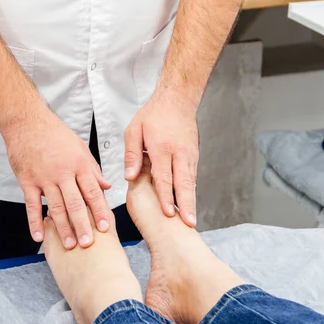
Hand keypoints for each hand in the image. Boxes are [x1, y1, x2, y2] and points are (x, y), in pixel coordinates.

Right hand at [3, 106, 110, 248]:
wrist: (27, 122)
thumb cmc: (55, 133)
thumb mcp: (80, 147)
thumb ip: (93, 169)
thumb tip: (107, 186)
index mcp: (79, 164)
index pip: (92, 191)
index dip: (99, 210)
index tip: (105, 227)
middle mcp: (63, 172)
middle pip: (75, 203)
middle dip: (83, 225)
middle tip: (89, 244)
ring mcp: (44, 177)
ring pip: (56, 207)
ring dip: (63, 228)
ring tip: (70, 245)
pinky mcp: (27, 180)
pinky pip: (31, 205)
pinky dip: (35, 222)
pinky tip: (38, 237)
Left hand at [124, 91, 198, 226]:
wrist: (177, 100)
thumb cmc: (153, 115)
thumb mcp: (134, 130)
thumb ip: (132, 154)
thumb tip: (129, 177)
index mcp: (162, 147)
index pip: (164, 176)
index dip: (166, 196)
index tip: (168, 212)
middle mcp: (179, 152)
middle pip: (183, 183)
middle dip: (186, 204)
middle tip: (188, 223)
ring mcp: (189, 154)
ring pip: (191, 181)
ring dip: (192, 201)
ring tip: (191, 220)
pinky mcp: (194, 155)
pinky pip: (193, 176)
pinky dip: (192, 191)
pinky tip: (189, 204)